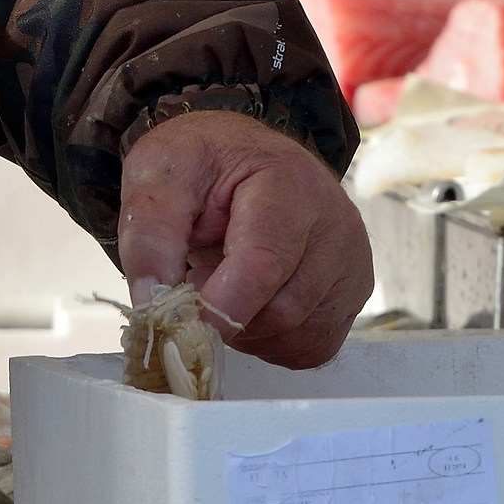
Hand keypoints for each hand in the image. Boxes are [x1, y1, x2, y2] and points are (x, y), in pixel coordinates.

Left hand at [117, 110, 372, 369]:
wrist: (243, 156)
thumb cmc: (203, 164)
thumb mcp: (158, 174)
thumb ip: (149, 235)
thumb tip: (151, 305)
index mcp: (289, 183)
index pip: (262, 264)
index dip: (218, 308)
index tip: (178, 323)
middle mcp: (335, 223)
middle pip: (280, 310)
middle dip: (226, 314)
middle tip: (199, 280)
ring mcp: (351, 261)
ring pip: (296, 337)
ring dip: (248, 331)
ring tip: (227, 283)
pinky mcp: (354, 294)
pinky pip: (311, 347)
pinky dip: (273, 342)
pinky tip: (253, 304)